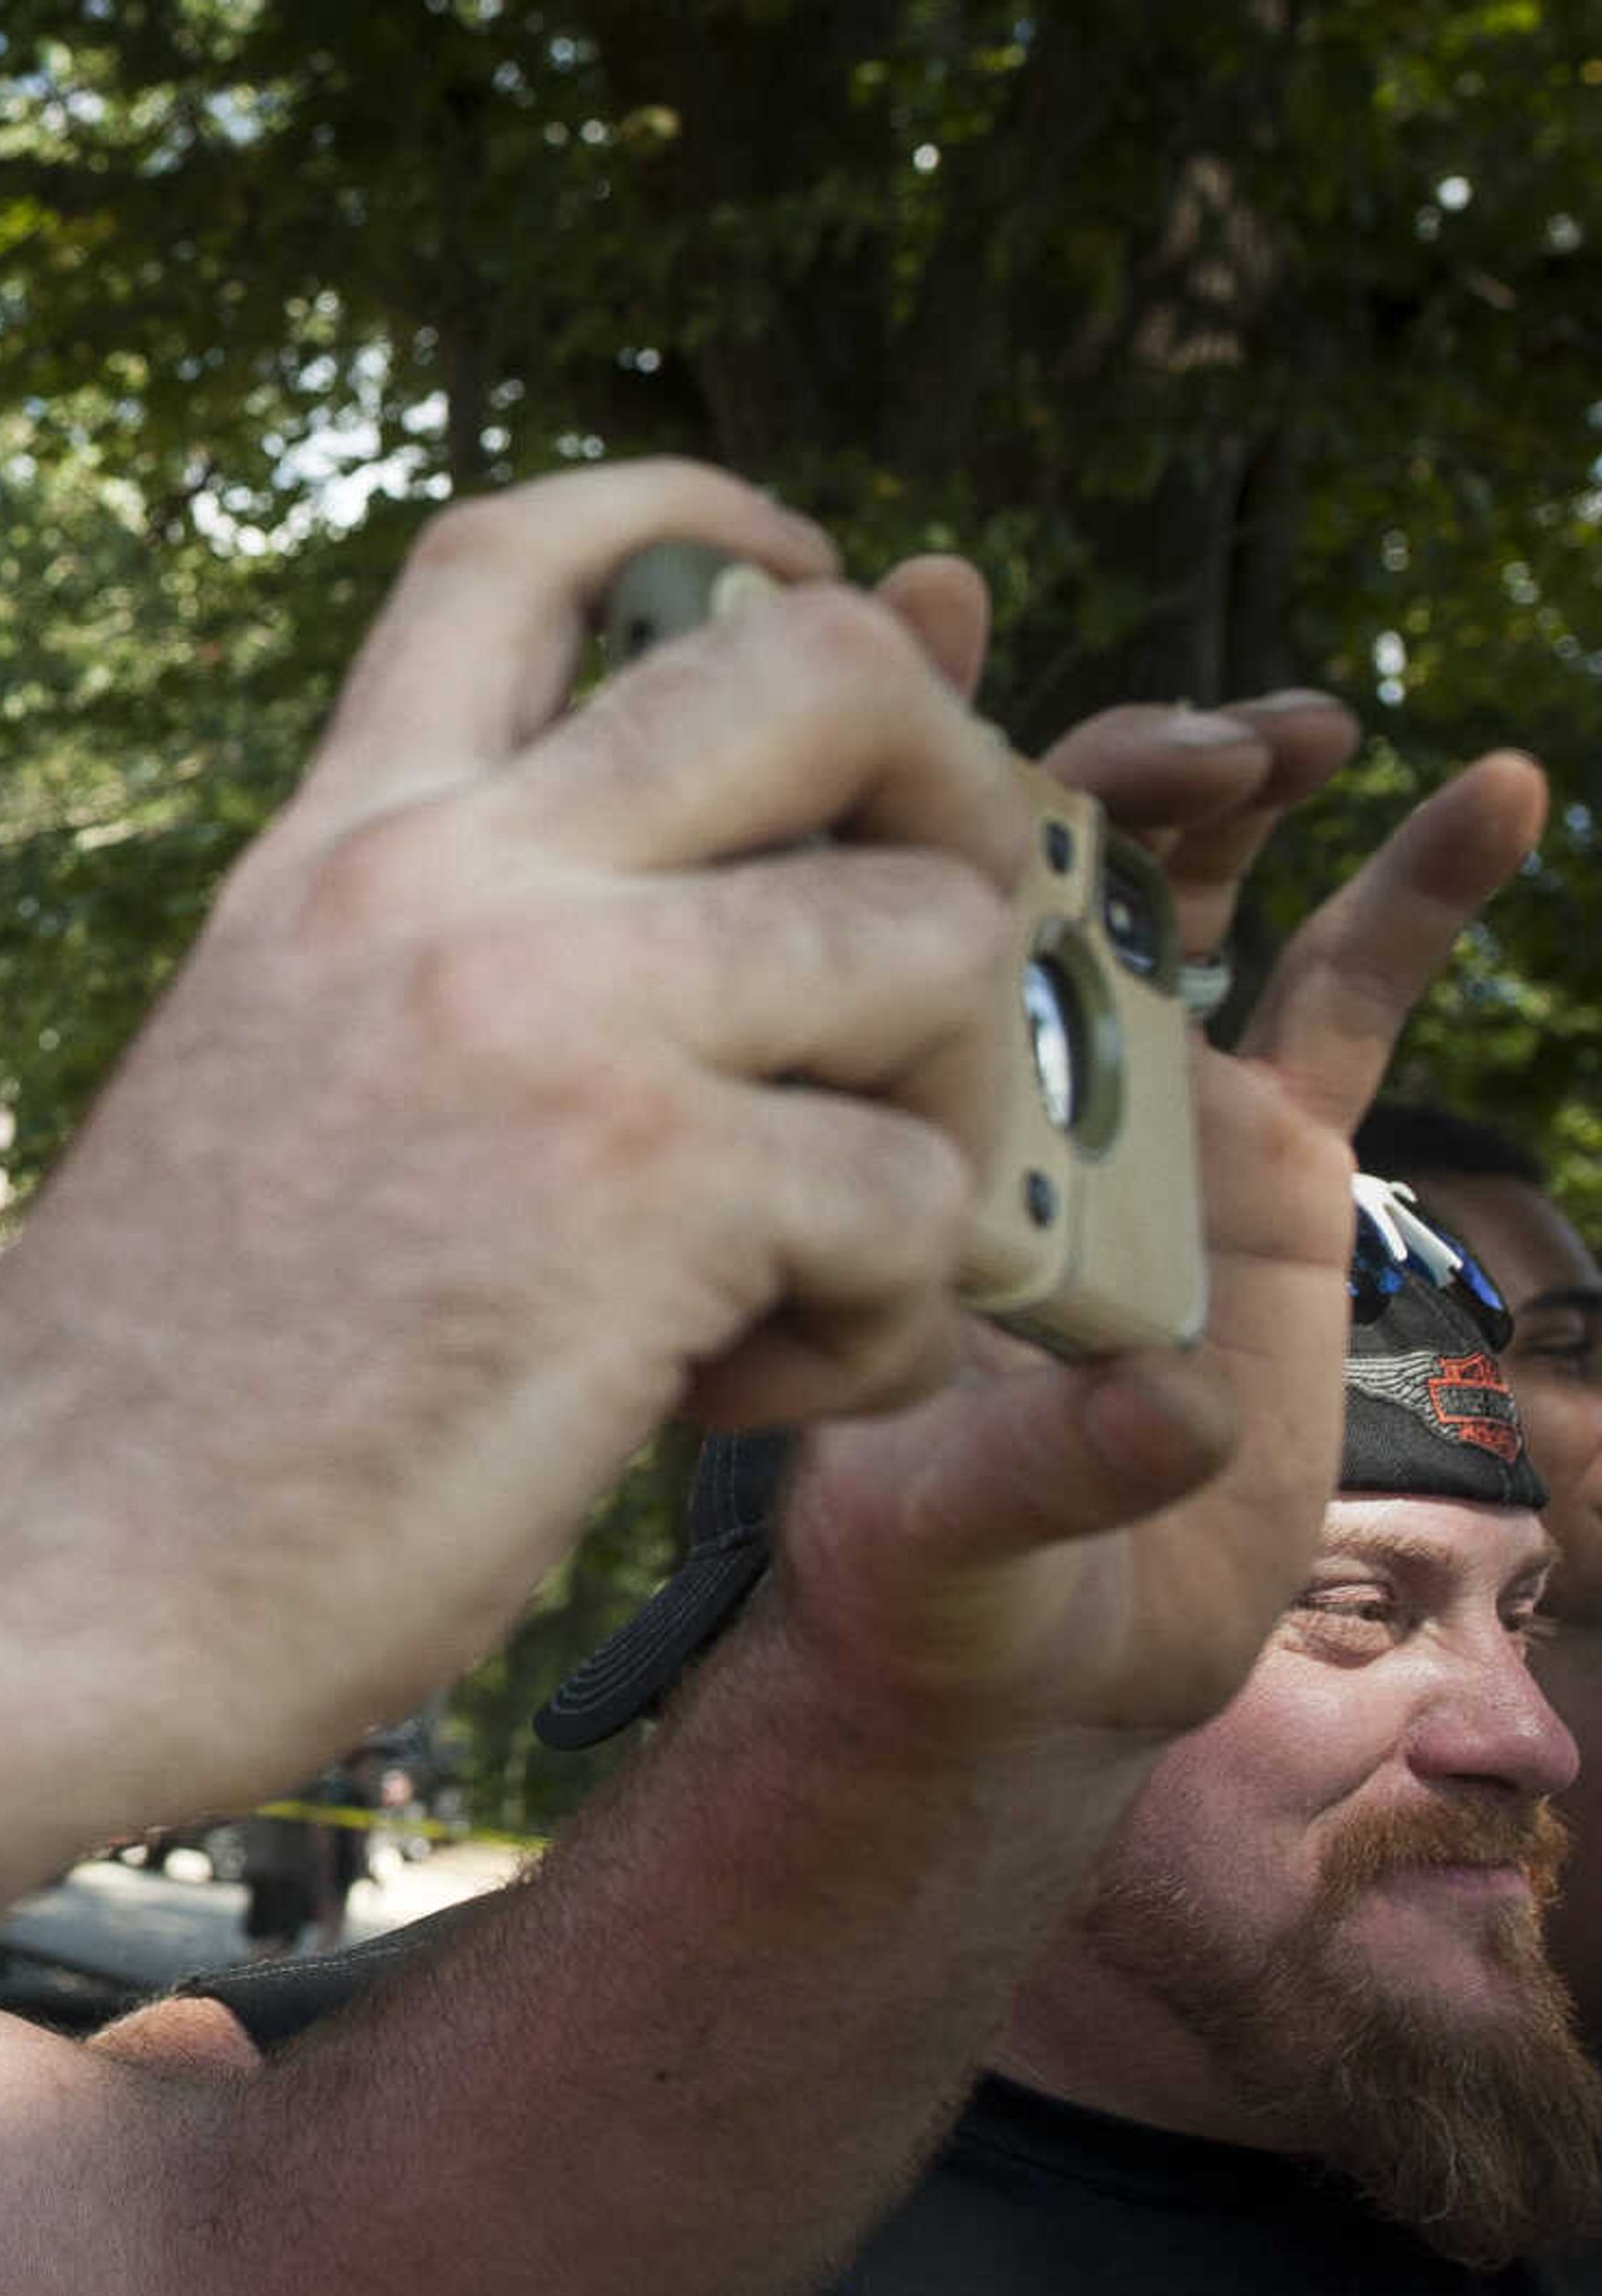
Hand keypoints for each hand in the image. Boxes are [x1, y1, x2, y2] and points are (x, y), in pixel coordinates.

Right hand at [0, 461, 1050, 1790]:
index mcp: (339, 854)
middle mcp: (446, 885)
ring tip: (819, 1259)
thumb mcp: (258, 1077)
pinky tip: (730, 1396)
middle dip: (958, 790)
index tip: (801, 587)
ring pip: (935, 935)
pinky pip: (927, 1201)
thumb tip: (662, 930)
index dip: (708, 520)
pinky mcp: (645, 1196)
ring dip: (948, 1112)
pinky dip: (891, 1326)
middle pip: (824, 666)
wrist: (23, 1572)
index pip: (519, 550)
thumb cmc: (148, 1390)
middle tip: (923, 966)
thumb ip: (434, 966)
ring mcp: (553, 1020)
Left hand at [763, 631, 1545, 1745]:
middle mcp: (993, 1066)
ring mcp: (1139, 1087)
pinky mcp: (1273, 1148)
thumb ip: (1040, 1462)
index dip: (880, 724)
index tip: (914, 600)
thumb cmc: (920, 1565)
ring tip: (1293, 735)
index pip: (852, 876)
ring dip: (1238, 774)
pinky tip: (1490, 790)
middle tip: (1177, 749)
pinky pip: (1351, 986)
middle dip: (1102, 756)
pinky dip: (1421, 881)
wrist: (1021, 1649)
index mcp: (868, 1099)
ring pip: (1190, 879)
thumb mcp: (929, 1516)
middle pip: (1034, 844)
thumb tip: (1187, 1412)